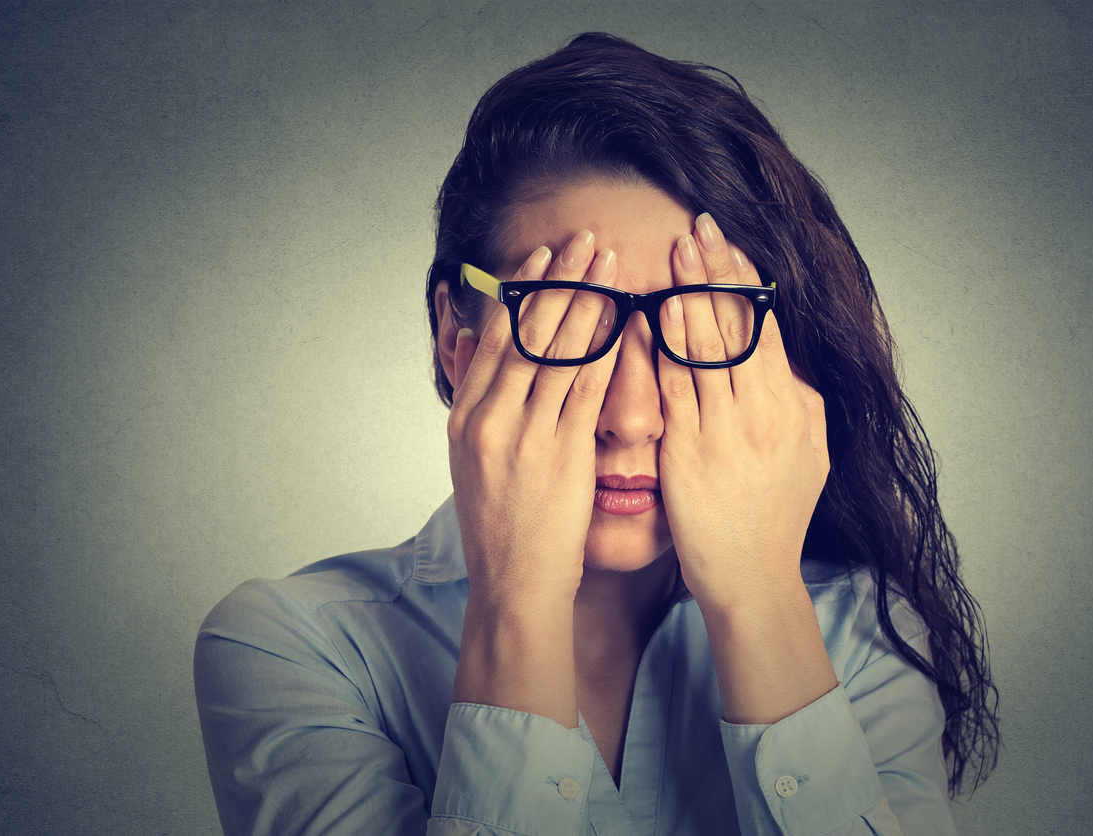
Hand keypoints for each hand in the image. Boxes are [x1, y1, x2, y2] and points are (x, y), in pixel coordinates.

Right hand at [447, 230, 621, 602]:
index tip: (544, 256)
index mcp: (466, 417)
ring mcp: (523, 433)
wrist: (511, 586)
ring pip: (558, 349)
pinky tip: (626, 318)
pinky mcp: (560, 454)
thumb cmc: (502, 529)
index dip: (522, 292)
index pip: (495, 337)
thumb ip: (484, 406)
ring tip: (609, 262)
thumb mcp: (474, 462)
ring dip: (588, 300)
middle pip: (527, 331)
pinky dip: (607, 347)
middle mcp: (489, 417)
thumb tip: (489, 354)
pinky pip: (587, 387)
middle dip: (560, 280)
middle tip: (585, 240)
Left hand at [656, 213, 830, 611]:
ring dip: (692, 295)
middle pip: (738, 326)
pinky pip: (678, 390)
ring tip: (678, 254)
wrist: (753, 577)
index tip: (729, 243)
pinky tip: (658, 312)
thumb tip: (786, 359)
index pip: (766, 328)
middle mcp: (762, 413)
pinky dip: (669, 348)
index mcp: (790, 408)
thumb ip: (799, 403)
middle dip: (717, 273)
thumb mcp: (809, 455)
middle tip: (698, 228)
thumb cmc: (777, 519)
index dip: (747, 282)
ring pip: (709, 348)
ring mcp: (726, 432)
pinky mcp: (691, 453)